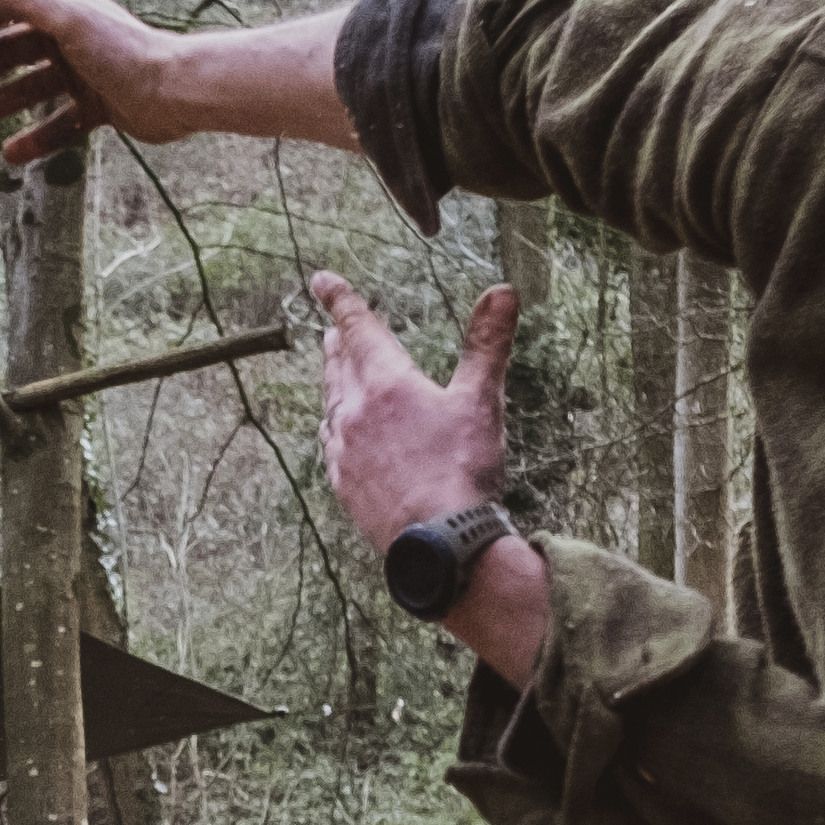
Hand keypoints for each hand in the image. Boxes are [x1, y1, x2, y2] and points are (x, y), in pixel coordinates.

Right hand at [0, 0, 185, 168]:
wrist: (174, 92)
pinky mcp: (99, 106)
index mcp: (62, 10)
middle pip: (12, 54)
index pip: (5, 12)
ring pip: (30, 90)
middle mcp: (71, 38)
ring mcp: (84, 74)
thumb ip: (20, 0)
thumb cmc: (123, 51)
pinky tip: (10, 154)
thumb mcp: (66, 21)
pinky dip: (34, 138)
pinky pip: (58, 123)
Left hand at [317, 275, 552, 682]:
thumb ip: (487, 344)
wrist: (440, 544)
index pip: (358, 328)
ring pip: (331, 404)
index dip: (340, 300)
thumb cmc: (463, 470)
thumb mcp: (481, 400)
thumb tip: (503, 290)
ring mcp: (343, 451)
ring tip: (336, 374)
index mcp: (387, 383)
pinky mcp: (343, 485)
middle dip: (337, 342)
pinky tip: (339, 433)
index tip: (322, 279)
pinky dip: (335, 426)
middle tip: (332, 328)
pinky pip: (331, 445)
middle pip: (339, 365)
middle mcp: (354, 412)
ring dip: (334, 383)